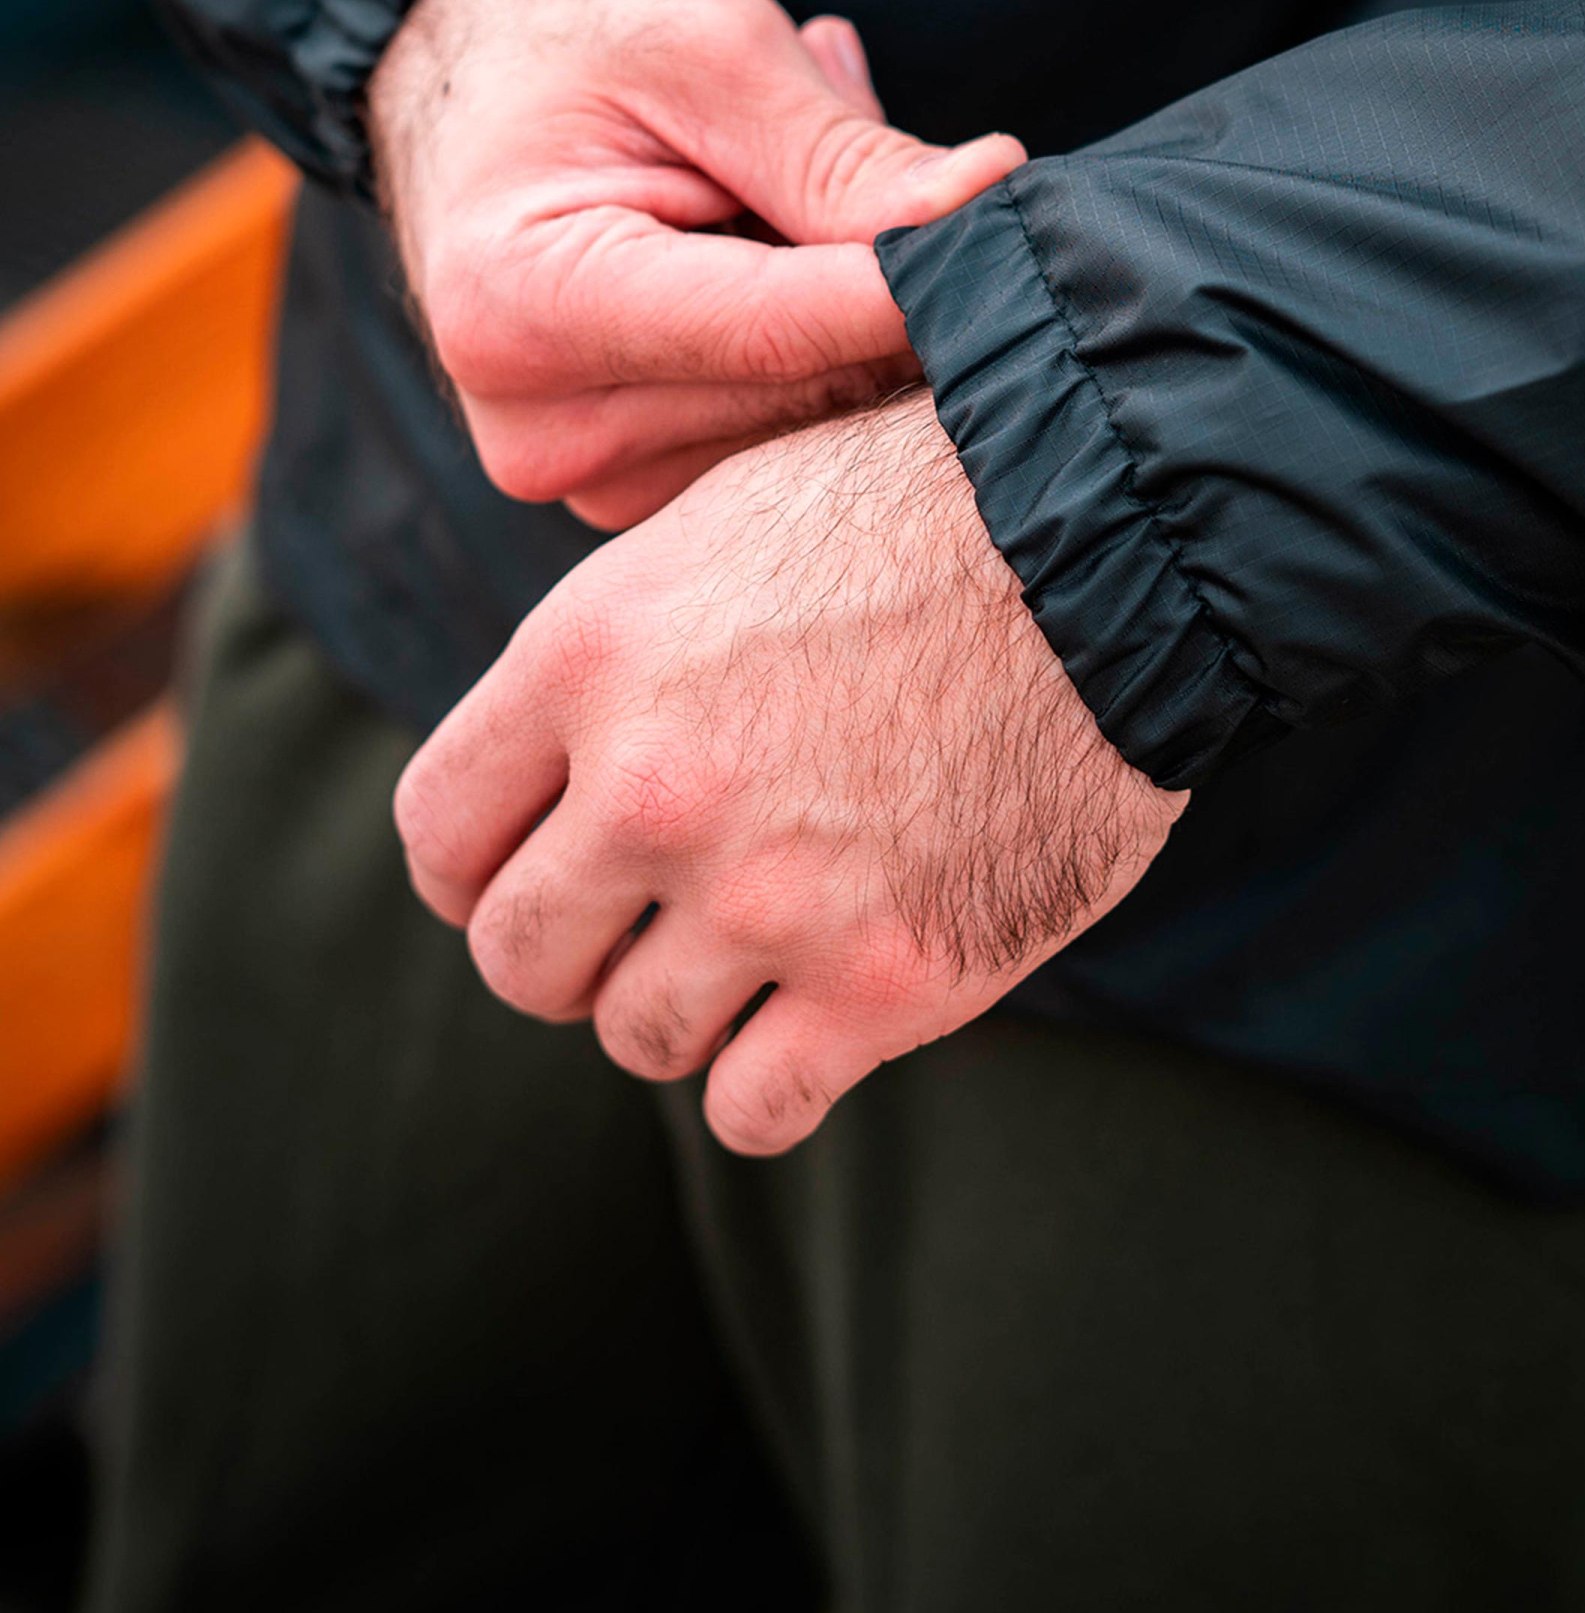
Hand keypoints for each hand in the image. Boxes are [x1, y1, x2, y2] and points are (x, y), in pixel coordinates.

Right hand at [367, 0, 1022, 527]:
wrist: (473, 70)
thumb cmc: (573, 34)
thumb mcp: (705, 47)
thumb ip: (839, 152)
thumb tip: (983, 209)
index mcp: (520, 306)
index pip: (774, 331)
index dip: (909, 281)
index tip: (1009, 220)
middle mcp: (541, 428)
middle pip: (804, 385)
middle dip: (871, 275)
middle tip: (849, 135)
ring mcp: (591, 476)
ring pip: (816, 414)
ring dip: (842, 301)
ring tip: (773, 178)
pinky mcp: (639, 486)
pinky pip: (790, 430)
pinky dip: (815, 338)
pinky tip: (763, 241)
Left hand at [393, 389, 1187, 1153]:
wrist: (1115, 539)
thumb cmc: (925, 504)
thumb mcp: (719, 525)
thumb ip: (612, 654)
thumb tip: (551, 761)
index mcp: (592, 657)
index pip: (439, 830)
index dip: (470, 869)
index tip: (512, 876)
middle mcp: (654, 787)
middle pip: (519, 956)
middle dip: (566, 951)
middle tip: (635, 924)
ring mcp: (769, 895)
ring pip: (638, 1036)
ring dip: (678, 1007)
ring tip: (748, 952)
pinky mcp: (888, 980)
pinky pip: (754, 1108)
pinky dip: (768, 1081)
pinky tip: (810, 1025)